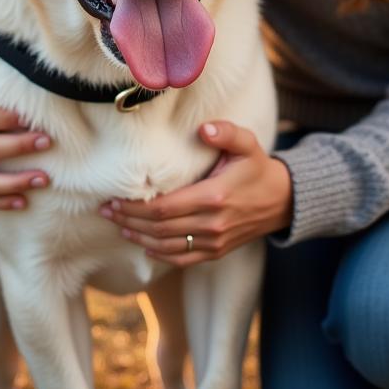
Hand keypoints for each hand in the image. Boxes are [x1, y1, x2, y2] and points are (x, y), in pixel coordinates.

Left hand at [98, 121, 292, 265]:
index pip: (166, 207)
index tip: (114, 198)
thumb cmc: (258, 167)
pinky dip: (160, 255)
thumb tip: (203, 129)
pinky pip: (183, 258)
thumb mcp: (247, 143)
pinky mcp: (217, 251)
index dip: (136, 206)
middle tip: (106, 210)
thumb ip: (226, 133)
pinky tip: (143, 244)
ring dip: (139, 237)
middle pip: (160, 227)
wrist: (283, 201)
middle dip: (130, 220)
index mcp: (215, 197)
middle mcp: (213, 224)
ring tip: (118, 225)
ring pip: (168, 246)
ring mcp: (215, 241)